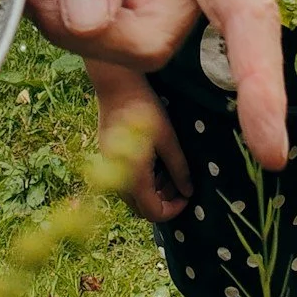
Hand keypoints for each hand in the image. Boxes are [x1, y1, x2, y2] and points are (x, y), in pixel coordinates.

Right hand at [89, 64, 190, 221]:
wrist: (116, 84)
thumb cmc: (145, 109)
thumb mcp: (168, 139)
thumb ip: (179, 168)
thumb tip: (188, 191)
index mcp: (133, 178)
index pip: (154, 213)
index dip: (174, 210)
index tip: (188, 196)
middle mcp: (117, 178)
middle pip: (142, 207)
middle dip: (164, 200)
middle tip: (181, 182)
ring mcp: (109, 167)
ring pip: (134, 194)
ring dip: (154, 190)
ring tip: (171, 170)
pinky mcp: (107, 156)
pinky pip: (126, 179)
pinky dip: (143, 178)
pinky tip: (156, 160)